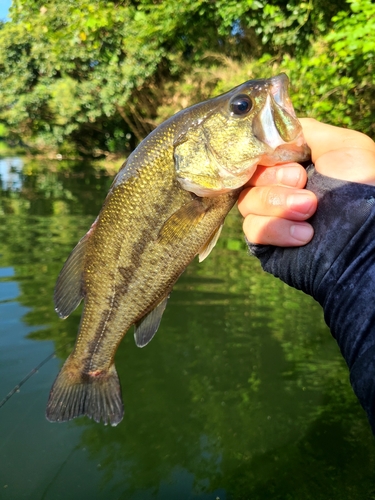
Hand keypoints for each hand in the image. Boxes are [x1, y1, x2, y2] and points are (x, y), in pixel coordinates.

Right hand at [238, 118, 374, 245]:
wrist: (365, 231)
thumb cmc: (360, 185)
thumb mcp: (342, 144)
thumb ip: (303, 131)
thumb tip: (271, 132)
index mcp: (292, 163)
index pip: (256, 153)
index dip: (263, 155)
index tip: (285, 159)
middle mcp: (278, 187)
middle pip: (248, 177)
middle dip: (275, 180)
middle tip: (303, 183)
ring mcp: (272, 215)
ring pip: (247, 202)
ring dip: (279, 205)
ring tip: (310, 210)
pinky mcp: (267, 241)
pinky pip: (252, 228)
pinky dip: (277, 229)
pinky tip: (305, 234)